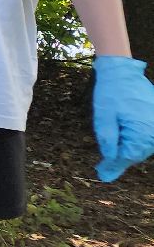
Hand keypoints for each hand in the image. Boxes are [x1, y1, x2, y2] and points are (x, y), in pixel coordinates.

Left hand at [93, 55, 153, 181]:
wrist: (122, 71)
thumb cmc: (111, 92)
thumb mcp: (103, 116)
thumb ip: (107, 139)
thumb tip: (110, 159)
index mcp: (142, 131)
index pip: (127, 156)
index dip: (113, 166)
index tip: (102, 175)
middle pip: (135, 153)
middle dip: (120, 159)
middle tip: (104, 170)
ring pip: (140, 146)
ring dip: (127, 150)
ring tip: (111, 159)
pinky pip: (145, 136)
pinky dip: (133, 141)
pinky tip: (122, 144)